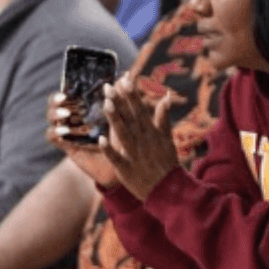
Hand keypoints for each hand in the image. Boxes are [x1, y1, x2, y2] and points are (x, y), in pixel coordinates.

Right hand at [47, 92, 118, 188]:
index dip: (64, 89)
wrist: (122, 160)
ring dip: (56, 114)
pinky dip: (56, 133)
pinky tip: (64, 131)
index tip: (67, 90)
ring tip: (66, 114)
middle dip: (55, 101)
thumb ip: (121, 96)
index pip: (67, 93)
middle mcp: (72, 116)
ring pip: (51, 118)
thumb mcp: (122, 115)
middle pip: (54, 104)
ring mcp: (68, 130)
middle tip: (64, 99)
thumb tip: (126, 74)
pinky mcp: (67, 144)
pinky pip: (53, 137)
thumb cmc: (122, 133)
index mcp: (83, 106)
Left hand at [100, 74, 179, 200]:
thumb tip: (166, 96)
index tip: (124, 79)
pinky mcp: (127, 169)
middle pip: (130, 118)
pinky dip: (110, 150)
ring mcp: (135, 154)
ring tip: (105, 104)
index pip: (140, 109)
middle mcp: (143, 140)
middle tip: (108, 86)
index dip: (131, 94)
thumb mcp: (167, 138)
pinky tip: (101, 140)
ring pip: (123, 134)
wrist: (168, 189)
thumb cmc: (166, 162)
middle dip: (119, 101)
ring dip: (115, 119)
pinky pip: (117, 158)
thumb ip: (163, 117)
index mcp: (151, 132)